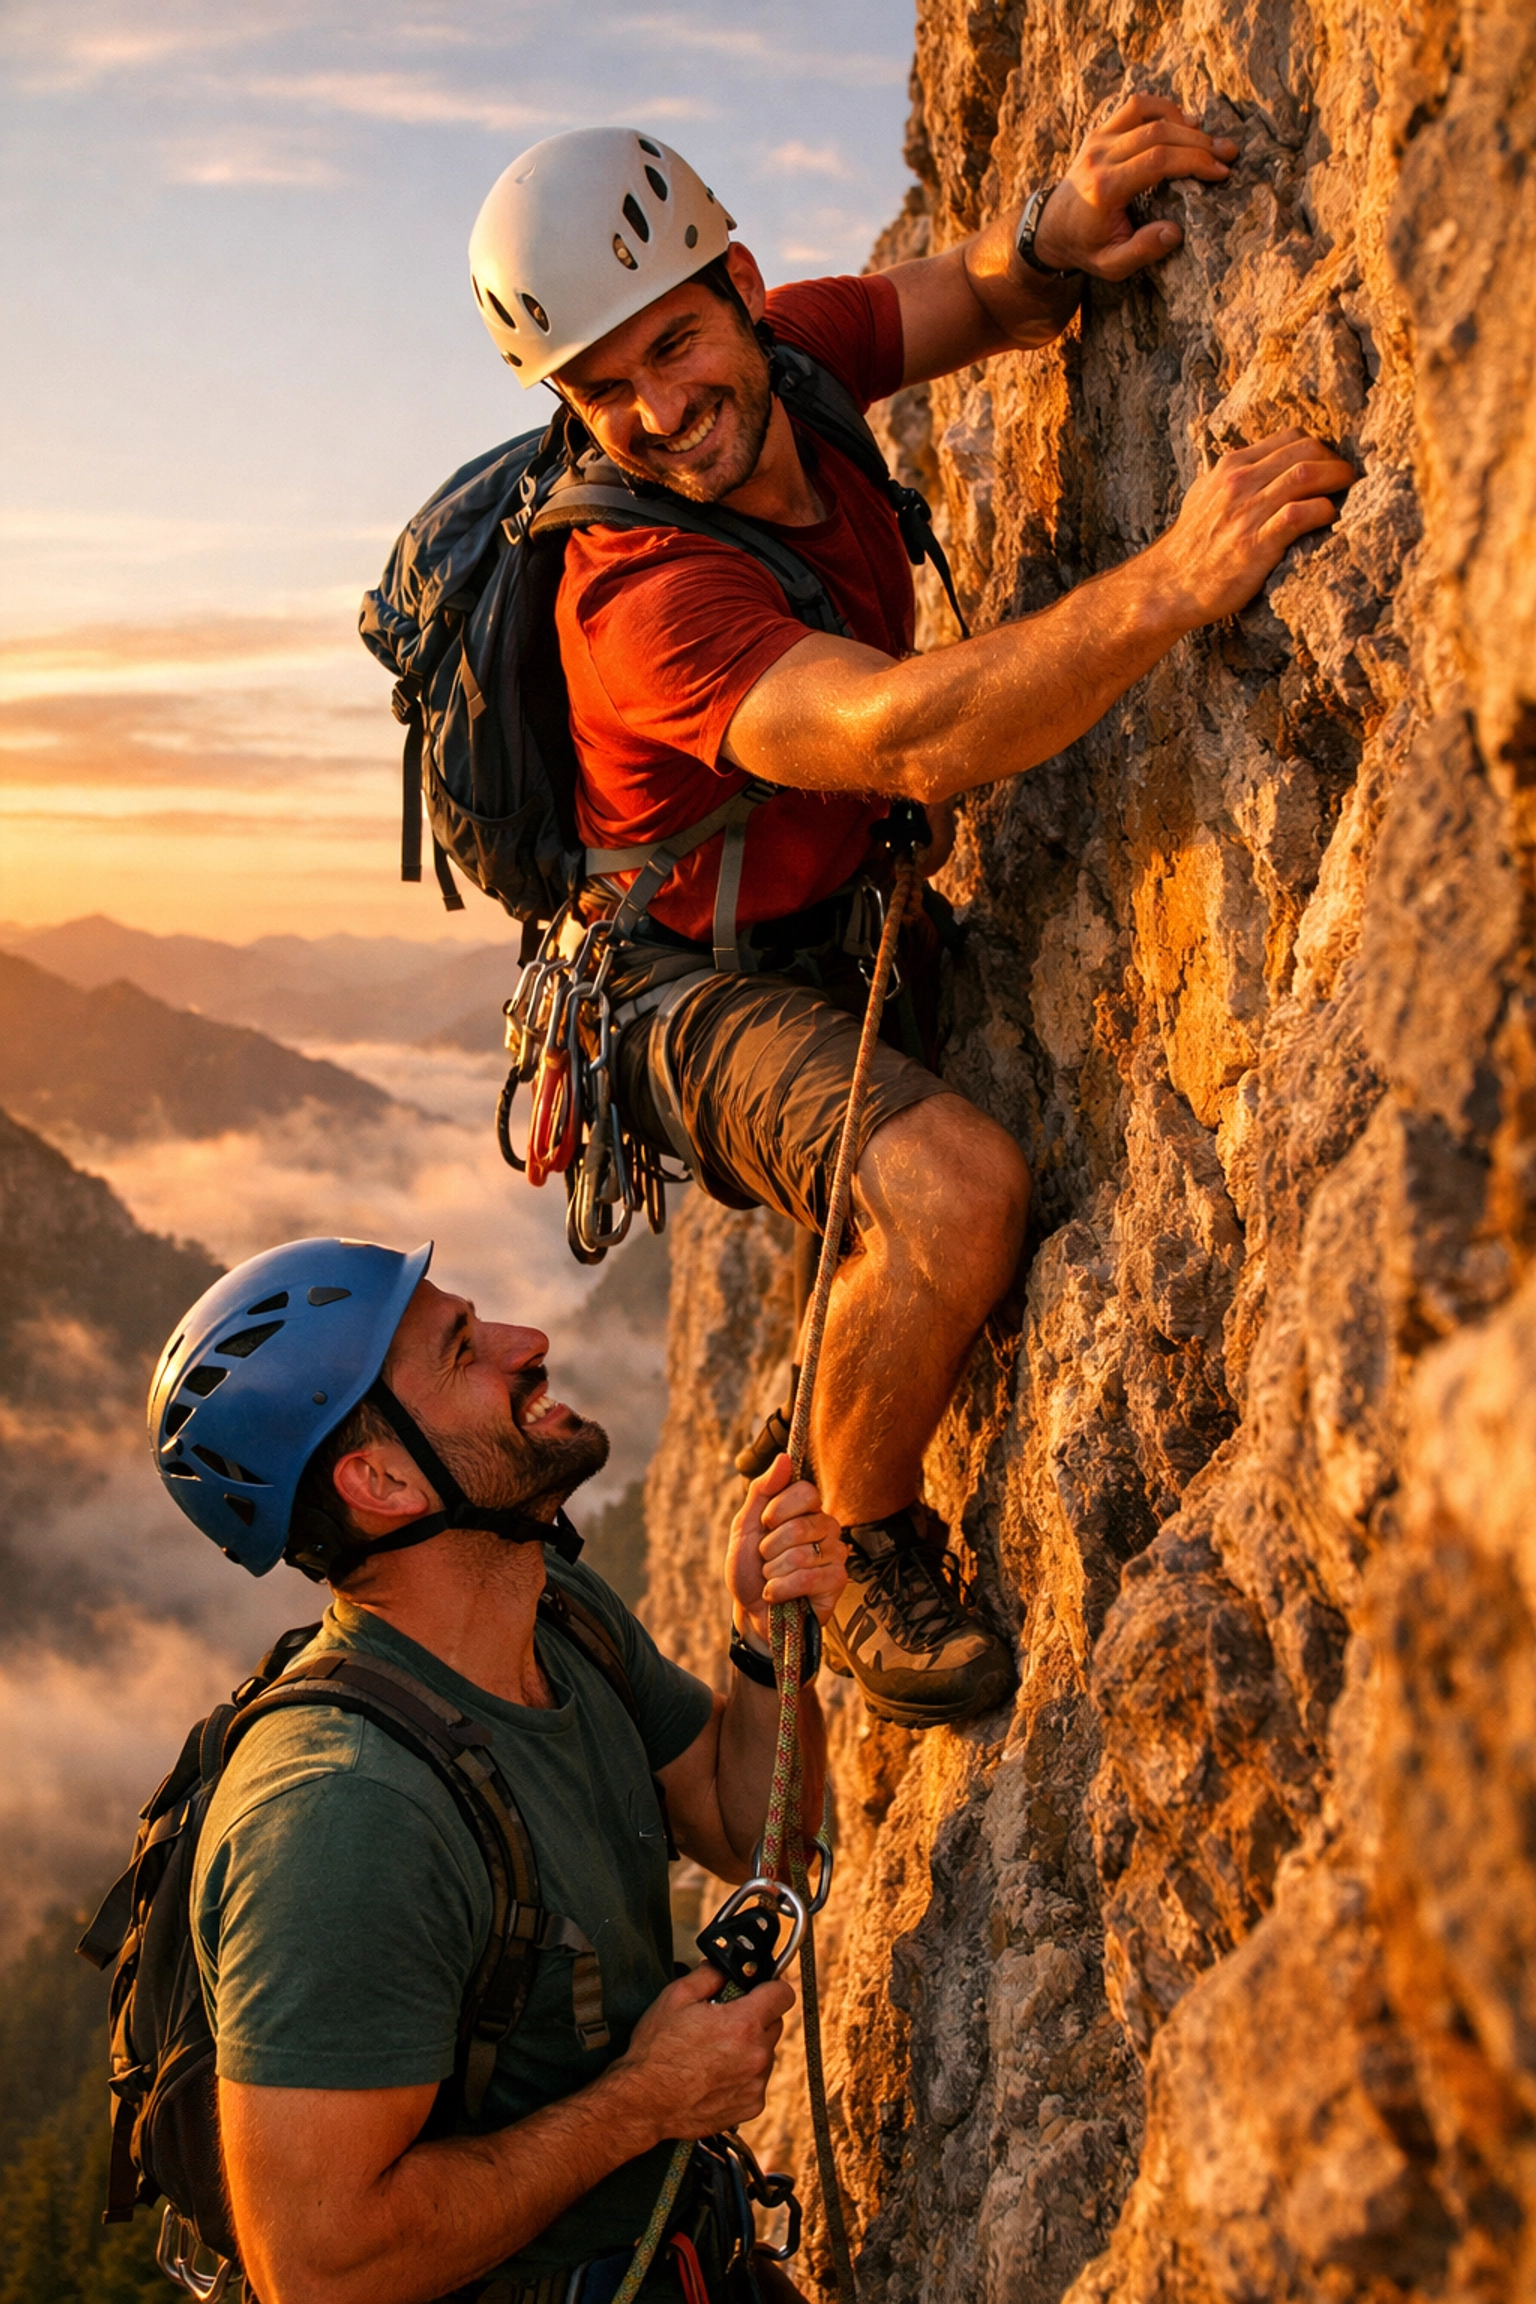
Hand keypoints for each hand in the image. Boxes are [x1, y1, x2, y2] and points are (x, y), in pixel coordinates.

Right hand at [610, 1962, 793, 2143]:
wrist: (643, 2103)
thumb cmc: (656, 2053)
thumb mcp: (676, 1997)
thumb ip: (709, 1975)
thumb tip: (725, 1969)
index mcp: (743, 2024)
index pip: (783, 1994)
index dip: (771, 1987)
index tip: (761, 1990)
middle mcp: (756, 2055)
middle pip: (773, 2024)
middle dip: (754, 2018)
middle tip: (724, 2022)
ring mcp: (755, 2084)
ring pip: (765, 2053)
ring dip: (749, 2049)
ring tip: (715, 2053)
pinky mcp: (750, 2106)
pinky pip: (756, 2081)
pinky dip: (742, 2076)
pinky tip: (716, 2076)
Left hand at [726, 1452, 846, 1644]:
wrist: (750, 1613)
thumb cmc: (749, 1569)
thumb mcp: (745, 1525)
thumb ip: (762, 1490)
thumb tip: (784, 1458)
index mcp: (806, 1510)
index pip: (805, 1490)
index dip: (778, 1509)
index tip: (765, 1525)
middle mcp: (826, 1528)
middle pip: (801, 1524)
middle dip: (770, 1547)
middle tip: (765, 1560)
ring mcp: (835, 1554)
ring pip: (802, 1553)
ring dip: (773, 1571)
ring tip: (772, 1578)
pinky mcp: (838, 1582)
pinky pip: (809, 1577)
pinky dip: (782, 1588)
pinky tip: (777, 1595)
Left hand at [1033, 93, 1237, 279]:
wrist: (1051, 229)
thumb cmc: (1086, 249)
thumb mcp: (1111, 266)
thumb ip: (1142, 251)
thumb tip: (1175, 232)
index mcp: (1105, 189)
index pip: (1157, 161)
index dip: (1194, 161)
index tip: (1221, 172)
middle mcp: (1100, 158)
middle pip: (1158, 134)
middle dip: (1199, 142)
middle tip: (1228, 153)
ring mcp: (1098, 140)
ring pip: (1147, 112)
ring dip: (1183, 121)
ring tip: (1209, 138)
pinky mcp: (1099, 132)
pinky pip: (1134, 107)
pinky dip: (1162, 109)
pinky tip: (1183, 123)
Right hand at [1151, 427, 1358, 624]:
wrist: (1167, 587)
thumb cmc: (1190, 547)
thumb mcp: (1203, 498)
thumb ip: (1229, 479)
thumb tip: (1255, 468)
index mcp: (1230, 467)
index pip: (1290, 437)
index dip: (1320, 447)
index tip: (1330, 465)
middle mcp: (1238, 483)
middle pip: (1305, 450)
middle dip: (1336, 461)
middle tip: (1349, 479)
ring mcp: (1247, 512)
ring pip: (1306, 475)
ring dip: (1337, 481)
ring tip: (1350, 494)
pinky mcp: (1255, 545)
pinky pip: (1299, 514)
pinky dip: (1323, 511)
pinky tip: (1329, 520)